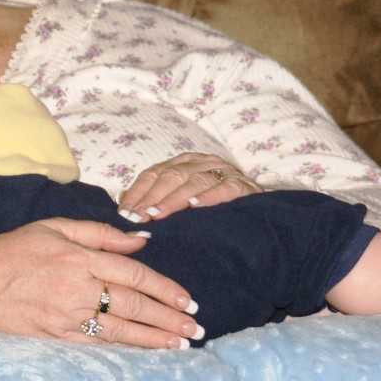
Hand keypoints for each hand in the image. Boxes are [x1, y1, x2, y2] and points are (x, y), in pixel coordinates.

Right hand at [0, 218, 202, 348]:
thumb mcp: (54, 228)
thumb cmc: (12, 251)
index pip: (134, 274)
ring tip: (180, 345)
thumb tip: (140, 240)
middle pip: (134, 305)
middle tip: (195, 327)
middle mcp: (76, 288)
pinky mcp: (55, 337)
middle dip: (169, 318)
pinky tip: (144, 356)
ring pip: (121, 330)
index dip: (165, 288)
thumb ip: (100, 234)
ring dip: (155, 340)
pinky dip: (124, 351)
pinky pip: (97, 346)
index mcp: (78, 258)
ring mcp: (66, 317)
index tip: (188, 300)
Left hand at [119, 152, 257, 220]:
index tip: (125, 214)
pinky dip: (210, 196)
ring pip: (195, 181)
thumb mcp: (181, 201)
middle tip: (138, 218)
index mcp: (184, 163)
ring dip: (174, 199)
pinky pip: (226, 188)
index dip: (138, 193)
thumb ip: (154, 199)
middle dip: (152, 198)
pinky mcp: (244, 185)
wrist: (257, 212)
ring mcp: (225, 171)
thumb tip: (123, 205)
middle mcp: (203, 162)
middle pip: (172, 176)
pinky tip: (196, 206)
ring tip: (158, 214)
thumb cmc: (212, 207)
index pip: (154, 173)